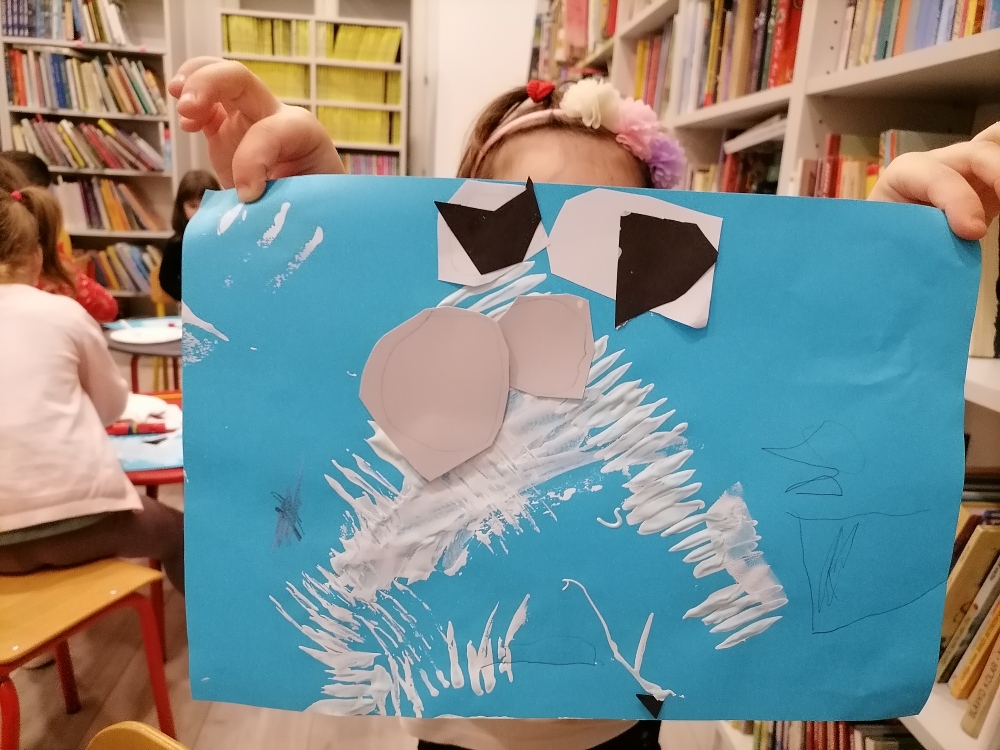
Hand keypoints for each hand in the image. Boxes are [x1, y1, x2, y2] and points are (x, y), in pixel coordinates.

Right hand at [169, 57, 343, 201]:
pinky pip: (203, 106)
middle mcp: (274, 116)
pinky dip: (188, 106)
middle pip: (239, 79)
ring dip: (193, 82)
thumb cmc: (317, 205)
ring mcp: (247, 119)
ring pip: (218, 79)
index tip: (249, 196)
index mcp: (303, 132)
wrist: (315, 206)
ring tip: (179, 103)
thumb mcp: (310, 206)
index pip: (272, 130)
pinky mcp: (225, 131)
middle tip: (186, 108)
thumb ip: (285, 205)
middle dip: (209, 83)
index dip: (253, 160)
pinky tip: (186, 124)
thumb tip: (252, 213)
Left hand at [868, 122, 999, 240]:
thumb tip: (935, 252)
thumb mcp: (891, 241)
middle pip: (976, 153)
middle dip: (997, 174)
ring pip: (996, 145)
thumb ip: (911, 240)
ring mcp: (968, 168)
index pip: (935, 176)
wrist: (889, 243)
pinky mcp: (989, 181)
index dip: (957, 199)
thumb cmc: (885, 243)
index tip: (974, 232)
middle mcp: (940, 162)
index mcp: (905, 174)